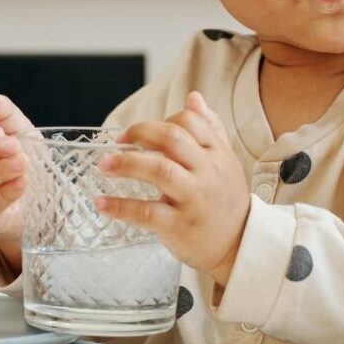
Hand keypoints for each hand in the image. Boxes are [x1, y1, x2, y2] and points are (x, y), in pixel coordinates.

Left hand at [96, 91, 249, 286]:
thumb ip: (210, 128)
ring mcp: (194, 199)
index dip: (162, 121)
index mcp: (217, 154)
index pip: (190, 122)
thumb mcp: (225, 161)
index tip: (142, 132)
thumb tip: (194, 97)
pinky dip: (122, 207)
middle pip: (172, 139)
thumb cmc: (225, 201)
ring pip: (160, 170)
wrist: (240, 246)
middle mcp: (207, 173)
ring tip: (104, 165)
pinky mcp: (180, 226)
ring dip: (127, 164)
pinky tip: (103, 204)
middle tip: (119, 140)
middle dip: (141, 133)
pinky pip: (147, 213)